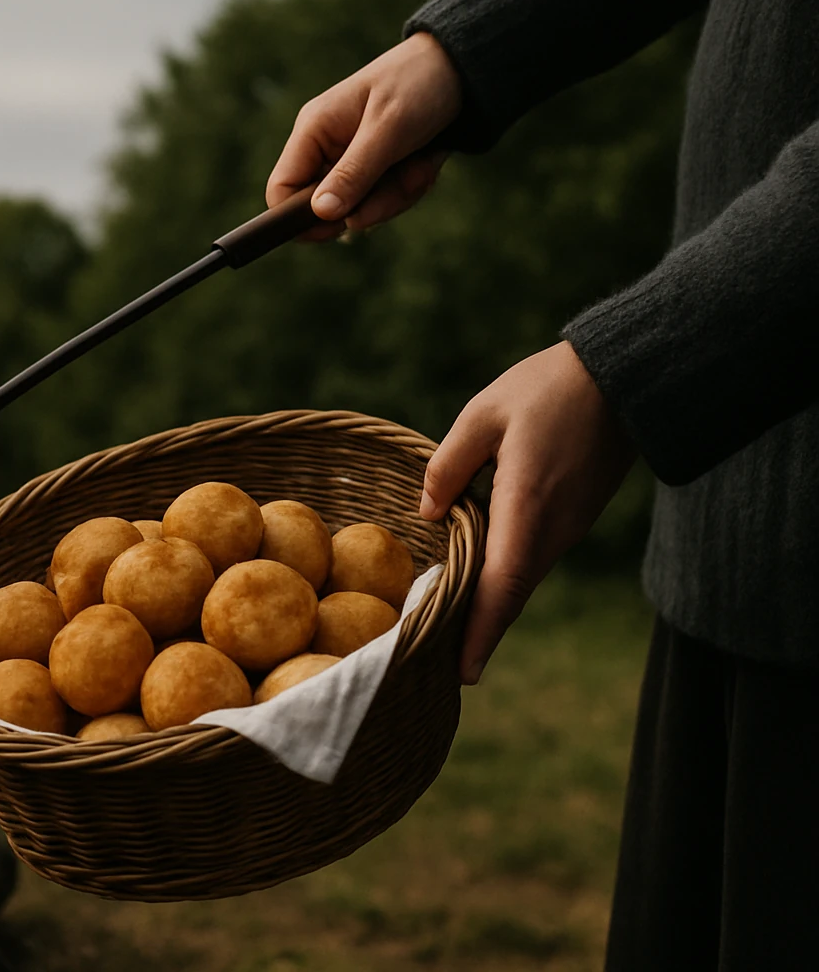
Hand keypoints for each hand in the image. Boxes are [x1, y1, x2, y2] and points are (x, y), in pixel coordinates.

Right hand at [267, 32, 462, 237]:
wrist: (460, 67)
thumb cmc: (419, 85)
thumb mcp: (388, 129)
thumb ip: (354, 173)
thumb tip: (320, 213)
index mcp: (313, 130)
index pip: (281, 190)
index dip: (300, 218)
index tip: (338, 227)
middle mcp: (326, 147)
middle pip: (328, 207)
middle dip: (372, 203)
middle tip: (407, 180)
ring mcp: (350, 160)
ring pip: (361, 207)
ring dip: (397, 194)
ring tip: (422, 163)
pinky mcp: (374, 168)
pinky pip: (383, 198)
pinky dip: (409, 186)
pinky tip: (425, 161)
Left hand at [420, 342, 637, 683]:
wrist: (623, 376)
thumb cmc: (548, 389)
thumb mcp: (483, 414)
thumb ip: (448, 465)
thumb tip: (426, 513)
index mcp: (526, 507)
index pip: (500, 586)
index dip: (480, 632)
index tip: (463, 675)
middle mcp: (552, 530)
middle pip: (510, 595)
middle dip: (479, 634)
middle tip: (440, 670)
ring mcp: (568, 527)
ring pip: (521, 579)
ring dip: (490, 608)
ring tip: (449, 636)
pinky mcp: (573, 517)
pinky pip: (533, 559)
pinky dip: (504, 581)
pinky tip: (477, 585)